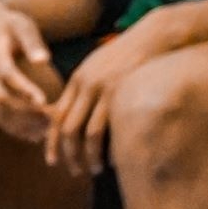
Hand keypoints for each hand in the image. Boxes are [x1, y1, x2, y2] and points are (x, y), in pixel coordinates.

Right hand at [0, 0, 60, 142]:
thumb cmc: (12, 24)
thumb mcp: (23, 26)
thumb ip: (32, 42)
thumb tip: (43, 59)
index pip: (7, 75)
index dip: (24, 89)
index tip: (44, 102)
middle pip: (1, 99)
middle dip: (27, 113)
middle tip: (52, 121)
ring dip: (22, 124)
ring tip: (48, 131)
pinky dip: (16, 129)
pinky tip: (36, 135)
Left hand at [44, 10, 187, 177]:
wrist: (156, 36)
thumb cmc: (132, 56)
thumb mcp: (103, 68)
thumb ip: (89, 89)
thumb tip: (82, 116)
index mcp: (78, 79)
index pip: (56, 115)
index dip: (52, 140)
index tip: (52, 160)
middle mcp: (85, 85)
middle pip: (66, 127)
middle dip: (66, 153)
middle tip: (72, 172)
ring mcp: (103, 89)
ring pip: (86, 132)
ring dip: (86, 156)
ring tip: (92, 170)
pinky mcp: (122, 93)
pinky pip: (109, 128)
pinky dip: (106, 148)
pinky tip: (111, 161)